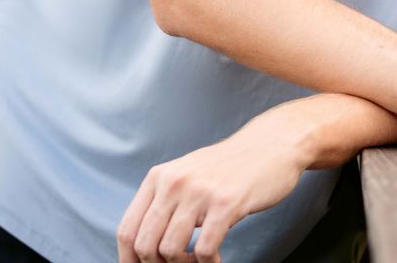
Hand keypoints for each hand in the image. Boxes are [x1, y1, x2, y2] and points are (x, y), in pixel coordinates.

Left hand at [117, 112, 310, 262]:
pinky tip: (217, 260)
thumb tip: (144, 246)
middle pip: (144, 245)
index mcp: (158, 178)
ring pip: (170, 250)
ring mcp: (198, 192)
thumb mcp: (187, 176)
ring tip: (199, 262)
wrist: (269, 145)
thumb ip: (164, 202)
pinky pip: (204, 250)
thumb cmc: (228, 169)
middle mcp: (172, 183)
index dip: (130, 260)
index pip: (127, 230)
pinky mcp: (225, 204)